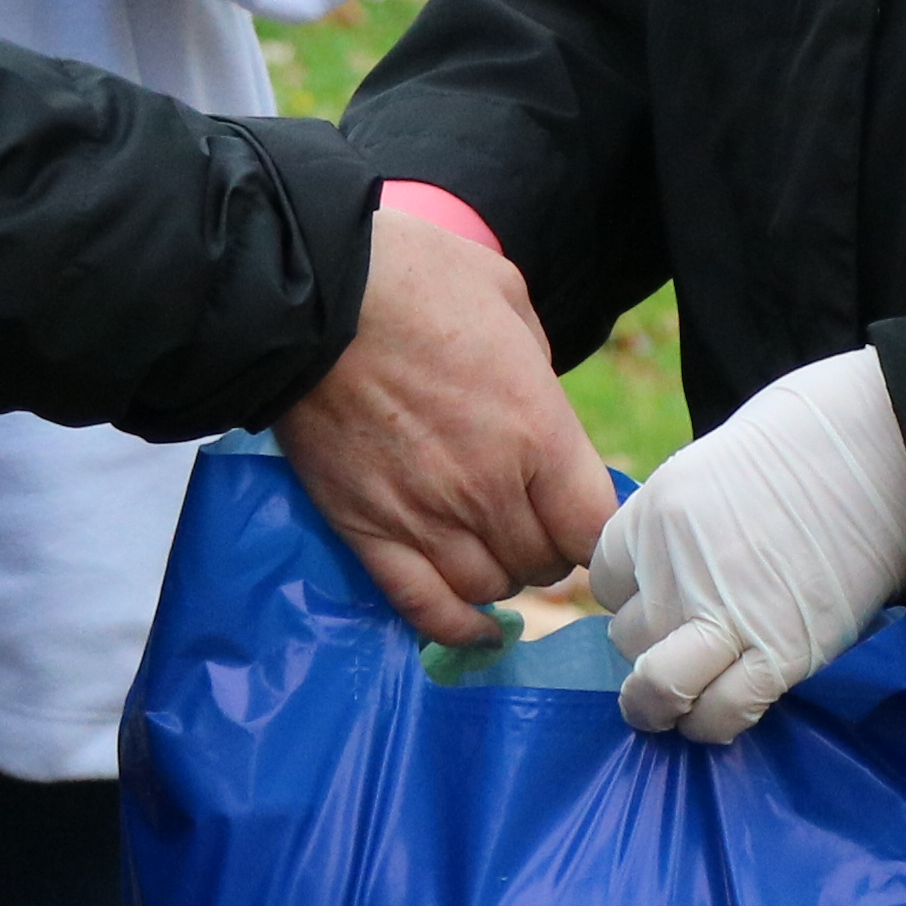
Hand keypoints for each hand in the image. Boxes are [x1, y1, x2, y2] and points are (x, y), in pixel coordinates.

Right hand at [275, 210, 612, 646]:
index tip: (583, 516)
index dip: (597, 530)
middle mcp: (488, 490)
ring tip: (492, 547)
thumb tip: (539, 400)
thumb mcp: (506, 296)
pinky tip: (474, 626)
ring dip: (501, 576)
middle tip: (532, 521)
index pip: (594, 528)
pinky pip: (422, 605)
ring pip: (489, 588)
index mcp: (537, 431)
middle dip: (548, 547)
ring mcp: (425, 517)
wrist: (308, 298)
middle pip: (544, 564)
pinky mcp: (367, 531)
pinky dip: (453, 626)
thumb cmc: (413, 278)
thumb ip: (537, 363)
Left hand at [593, 349, 905, 747]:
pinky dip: (713, 724)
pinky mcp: (782, 651)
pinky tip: (720, 715)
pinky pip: (722, 712)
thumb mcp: (708, 468)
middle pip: (627, 637)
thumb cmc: (804, 446)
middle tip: (683, 645)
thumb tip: (665, 581)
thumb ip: (677, 528)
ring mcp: (726, 613)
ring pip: (657, 687)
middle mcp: (677, 567)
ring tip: (673, 710)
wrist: (884, 453)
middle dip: (648, 648)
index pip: (603, 583)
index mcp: (655, 513)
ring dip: (659, 705)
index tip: (657, 602)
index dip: (629, 599)